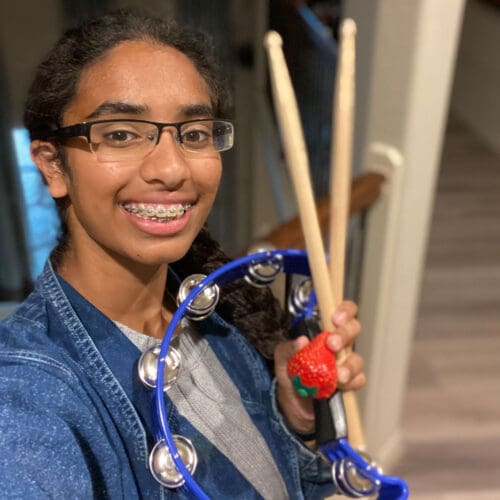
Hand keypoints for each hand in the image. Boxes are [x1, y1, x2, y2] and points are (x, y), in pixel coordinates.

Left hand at [274, 301, 364, 434]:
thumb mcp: (282, 357)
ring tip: (338, 374)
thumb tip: (302, 341)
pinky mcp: (349, 384)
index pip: (341, 313)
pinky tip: (340, 386)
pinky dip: (351, 382)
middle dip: (345, 334)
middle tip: (332, 344)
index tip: (335, 318)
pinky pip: (358, 380)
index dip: (345, 311)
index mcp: (324, 332)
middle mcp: (339, 345)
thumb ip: (288, 348)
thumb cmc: (290, 372)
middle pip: (353, 329)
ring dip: (349, 364)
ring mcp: (345, 364)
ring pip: (357, 358)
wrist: (292, 402)